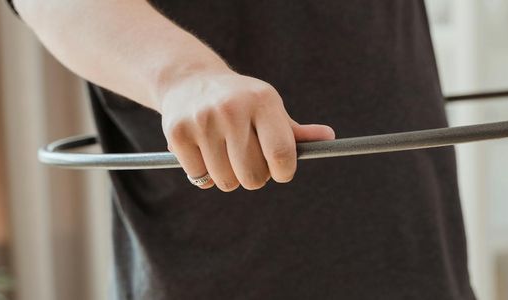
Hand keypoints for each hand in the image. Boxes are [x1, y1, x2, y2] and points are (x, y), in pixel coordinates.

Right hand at [159, 71, 334, 190]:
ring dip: (229, 178)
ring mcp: (203, 121)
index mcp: (263, 101)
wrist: (190, 81)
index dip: (283, 172)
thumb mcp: (269, 108)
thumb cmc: (242, 103)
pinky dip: (204, 174)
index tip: (280, 171)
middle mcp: (232, 109)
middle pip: (253, 176)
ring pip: (226, 181)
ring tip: (226, 155)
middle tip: (250, 162)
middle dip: (255, 177)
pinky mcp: (178, 133)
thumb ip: (297, 132)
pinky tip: (204, 151)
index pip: (281, 154)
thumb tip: (329, 138)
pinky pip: (200, 177)